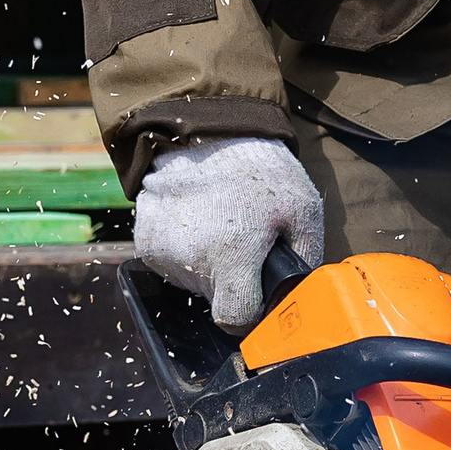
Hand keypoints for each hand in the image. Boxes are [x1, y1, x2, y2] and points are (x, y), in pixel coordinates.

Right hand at [133, 136, 323, 332]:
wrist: (207, 130)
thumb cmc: (260, 170)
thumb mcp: (303, 210)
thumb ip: (307, 259)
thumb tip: (300, 297)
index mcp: (230, 256)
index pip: (233, 319)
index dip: (249, 311)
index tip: (256, 293)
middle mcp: (188, 258)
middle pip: (213, 299)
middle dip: (231, 280)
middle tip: (243, 242)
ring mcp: (160, 250)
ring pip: (190, 282)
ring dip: (206, 264)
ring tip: (221, 225)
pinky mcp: (143, 240)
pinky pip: (170, 262)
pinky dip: (185, 249)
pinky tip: (199, 220)